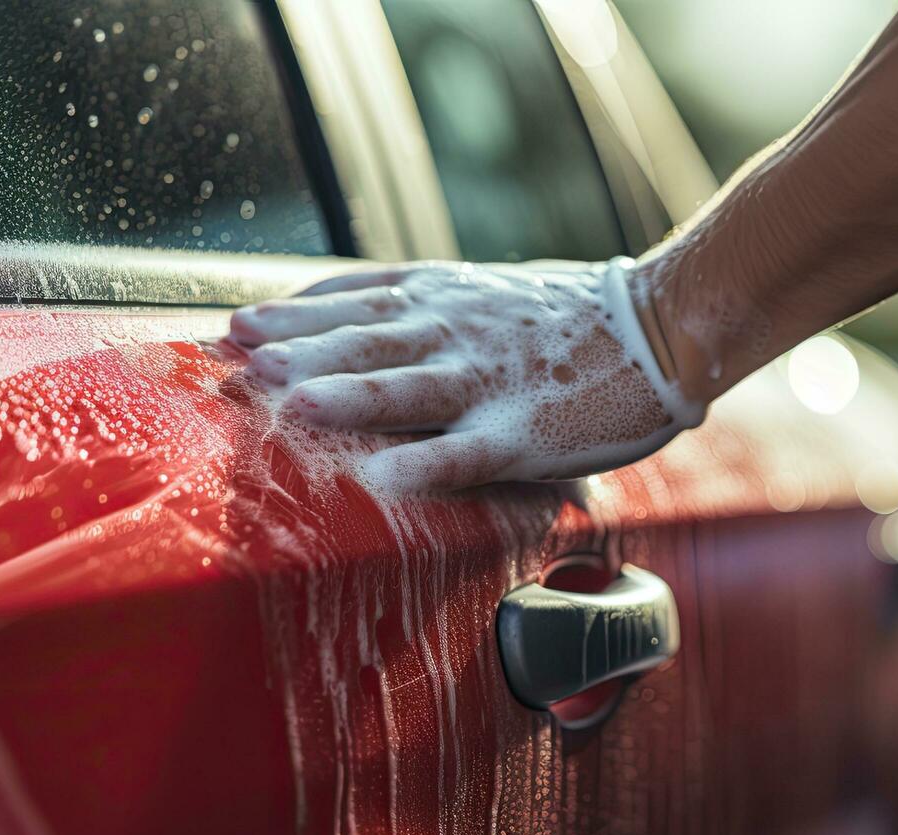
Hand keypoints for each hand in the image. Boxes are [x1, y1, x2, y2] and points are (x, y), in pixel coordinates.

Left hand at [227, 259, 703, 491]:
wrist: (663, 322)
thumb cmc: (568, 317)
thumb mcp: (483, 290)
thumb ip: (422, 303)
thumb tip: (350, 318)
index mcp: (442, 296)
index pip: (352, 297)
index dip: (290, 311)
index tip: (234, 323)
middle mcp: (455, 330)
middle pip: (362, 336)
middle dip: (294, 347)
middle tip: (234, 355)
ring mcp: (488, 381)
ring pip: (405, 386)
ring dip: (344, 395)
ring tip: (286, 405)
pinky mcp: (524, 432)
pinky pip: (468, 452)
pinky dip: (426, 465)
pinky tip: (384, 481)